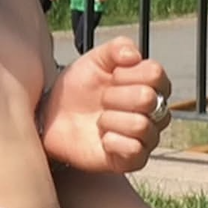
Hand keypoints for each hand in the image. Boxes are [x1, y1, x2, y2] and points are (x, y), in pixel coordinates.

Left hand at [40, 37, 171, 172]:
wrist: (51, 117)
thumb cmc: (77, 88)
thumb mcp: (92, 61)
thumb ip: (116, 48)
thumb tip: (133, 55)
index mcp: (149, 84)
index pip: (155, 73)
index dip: (126, 73)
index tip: (109, 76)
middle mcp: (155, 112)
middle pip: (148, 98)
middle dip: (114, 96)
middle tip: (100, 100)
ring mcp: (145, 137)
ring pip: (141, 125)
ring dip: (110, 119)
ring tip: (98, 120)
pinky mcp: (132, 159)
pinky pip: (135, 151)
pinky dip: (112, 141)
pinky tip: (101, 138)